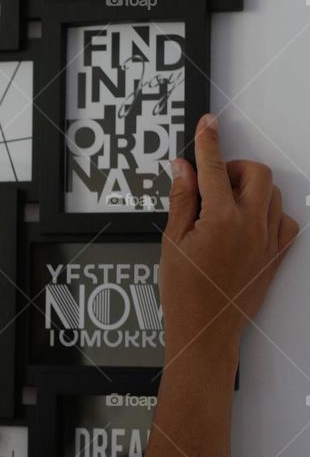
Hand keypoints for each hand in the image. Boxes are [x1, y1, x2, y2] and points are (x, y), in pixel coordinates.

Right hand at [162, 113, 298, 364]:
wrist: (206, 332)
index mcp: (221, 220)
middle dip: (234, 168)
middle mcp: (251, 226)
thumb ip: (181, 199)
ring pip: (273, 193)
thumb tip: (183, 169)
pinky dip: (269, 213)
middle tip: (212, 181)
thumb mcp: (173, 242)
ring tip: (226, 205)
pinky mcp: (277, 255)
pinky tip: (247, 223)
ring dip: (251, 190)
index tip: (208, 124)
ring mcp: (268, 240)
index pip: (215, 167)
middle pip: (255, 173)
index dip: (208, 141)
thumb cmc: (186, 294)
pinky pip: (285, 220)